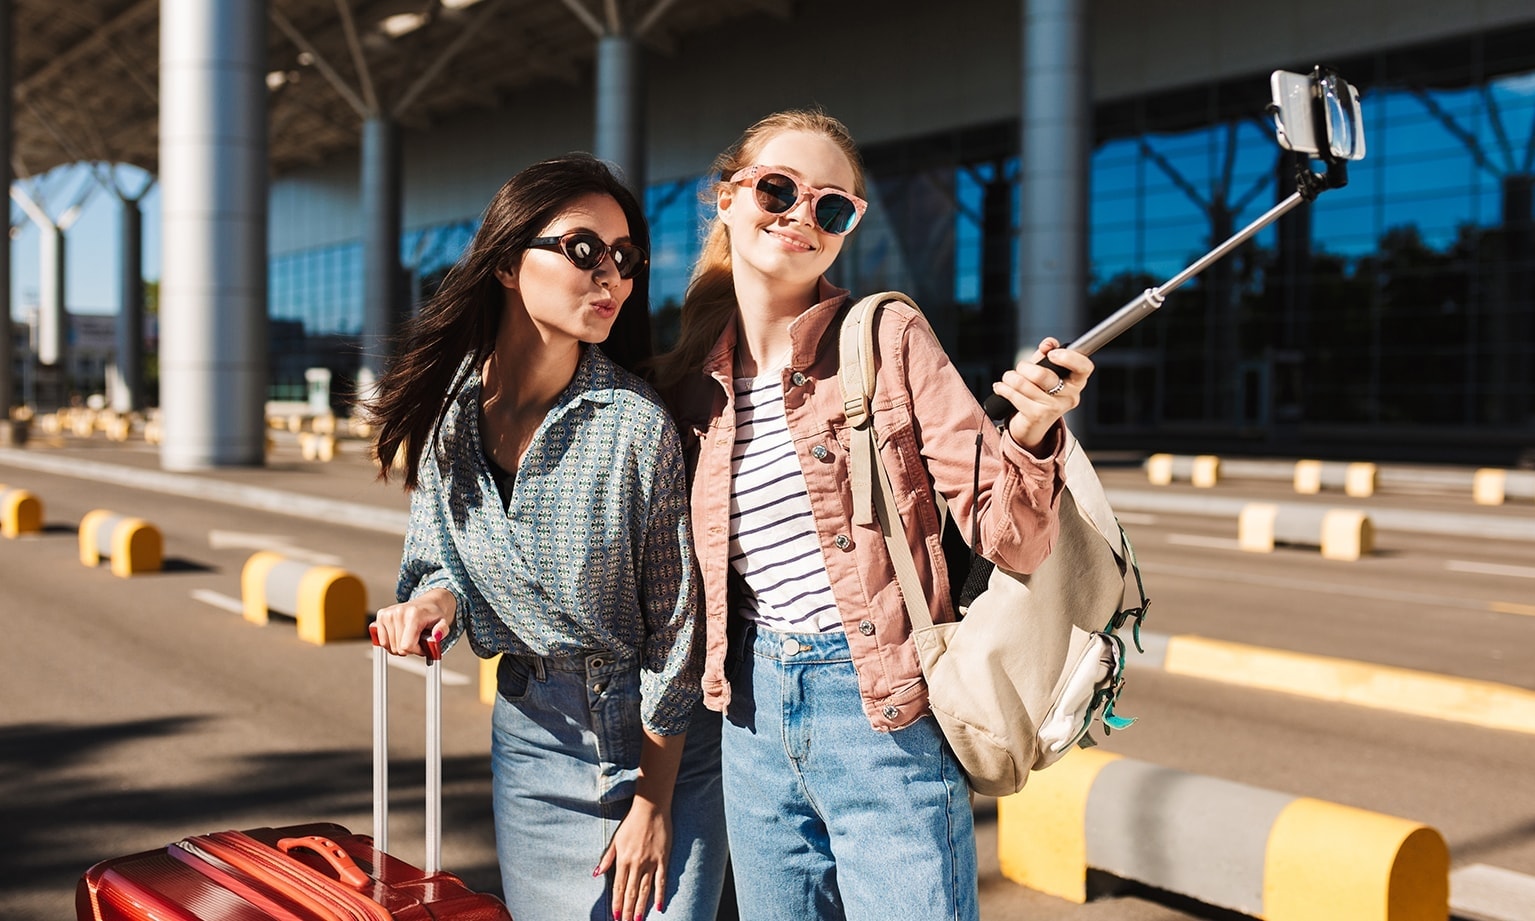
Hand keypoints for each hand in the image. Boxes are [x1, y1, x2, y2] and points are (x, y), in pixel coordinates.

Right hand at [372, 588, 455, 656]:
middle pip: (398, 648)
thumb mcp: (444, 623)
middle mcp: (398, 613)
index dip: (417, 650)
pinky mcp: (381, 615)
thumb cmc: (434, 615)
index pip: (407, 646)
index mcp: (413, 615)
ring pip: (389, 646)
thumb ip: (442, 630)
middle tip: (417, 640)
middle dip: (410, 649)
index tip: (423, 645)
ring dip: (400, 646)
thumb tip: (436, 636)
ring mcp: (388, 613)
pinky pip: (382, 641)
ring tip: (410, 637)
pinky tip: (400, 636)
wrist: (429, 603)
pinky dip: (391, 643)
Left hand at [594, 797, 670, 920]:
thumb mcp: (616, 839)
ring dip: (640, 907)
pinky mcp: (663, 859)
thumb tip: (596, 874)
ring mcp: (650, 862)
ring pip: (645, 890)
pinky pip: (661, 881)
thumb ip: (607, 858)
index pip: (618, 887)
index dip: (616, 903)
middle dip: (627, 910)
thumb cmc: (632, 822)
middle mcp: (636, 864)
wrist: (651, 808)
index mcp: (623, 859)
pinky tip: (658, 907)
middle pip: (631, 892)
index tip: (615, 917)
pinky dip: (660, 895)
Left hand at [991, 338, 1094, 451]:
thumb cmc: (1040, 392)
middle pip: (1044, 375)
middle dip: (1024, 367)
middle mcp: (1069, 396)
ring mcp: (1054, 408)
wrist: (1032, 425)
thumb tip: (1048, 344)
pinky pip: (1015, 396)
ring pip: (1025, 384)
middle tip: (1020, 368)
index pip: (1084, 367)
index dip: (1069, 358)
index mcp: (1076, 382)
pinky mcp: (1037, 416)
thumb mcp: (1046, 370)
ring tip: (1007, 378)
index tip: (1052, 354)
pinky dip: (1003, 388)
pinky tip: (1000, 387)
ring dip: (1010, 377)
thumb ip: (1048, 353)